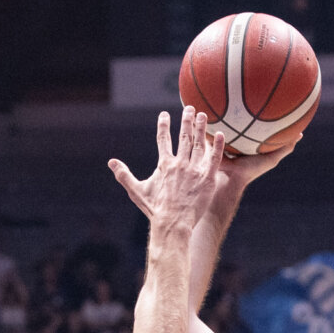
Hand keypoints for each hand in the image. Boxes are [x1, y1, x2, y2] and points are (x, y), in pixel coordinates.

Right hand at [107, 107, 225, 234]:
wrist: (173, 224)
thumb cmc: (155, 210)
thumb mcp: (137, 191)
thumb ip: (124, 175)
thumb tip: (111, 162)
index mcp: (164, 165)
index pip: (163, 139)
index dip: (163, 125)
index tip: (164, 114)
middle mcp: (180, 164)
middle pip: (184, 137)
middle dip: (187, 121)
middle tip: (190, 109)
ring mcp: (195, 171)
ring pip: (199, 144)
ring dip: (201, 128)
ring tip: (204, 116)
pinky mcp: (208, 179)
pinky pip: (215, 159)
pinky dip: (218, 146)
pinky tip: (222, 134)